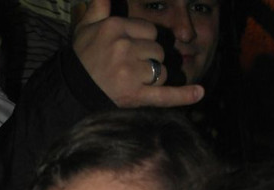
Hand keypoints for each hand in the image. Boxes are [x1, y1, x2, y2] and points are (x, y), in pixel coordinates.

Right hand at [72, 0, 203, 107]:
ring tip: (136, 81)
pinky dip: (184, 95)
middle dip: (151, 59)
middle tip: (132, 68)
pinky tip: (200, 92)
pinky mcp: (136, 96)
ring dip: (155, 77)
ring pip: (161, 71)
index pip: (150, 31)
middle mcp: (124, 48)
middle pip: (158, 51)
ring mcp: (131, 73)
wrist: (73, 89)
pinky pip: (165, 95)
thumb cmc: (83, 57)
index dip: (145, 42)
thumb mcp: (87, 25)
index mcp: (116, 27)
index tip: (133, 50)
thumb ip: (100, 4)